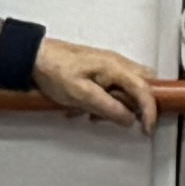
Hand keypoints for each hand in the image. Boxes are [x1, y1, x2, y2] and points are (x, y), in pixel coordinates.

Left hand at [28, 39, 161, 130]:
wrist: (34, 57)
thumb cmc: (53, 69)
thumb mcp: (81, 95)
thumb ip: (108, 108)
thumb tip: (129, 118)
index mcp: (115, 67)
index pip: (145, 90)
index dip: (150, 111)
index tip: (146, 128)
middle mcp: (116, 64)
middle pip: (144, 85)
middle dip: (139, 105)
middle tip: (128, 120)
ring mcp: (108, 66)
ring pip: (128, 88)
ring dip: (118, 105)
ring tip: (95, 114)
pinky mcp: (99, 71)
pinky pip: (113, 88)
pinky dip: (106, 101)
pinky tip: (87, 108)